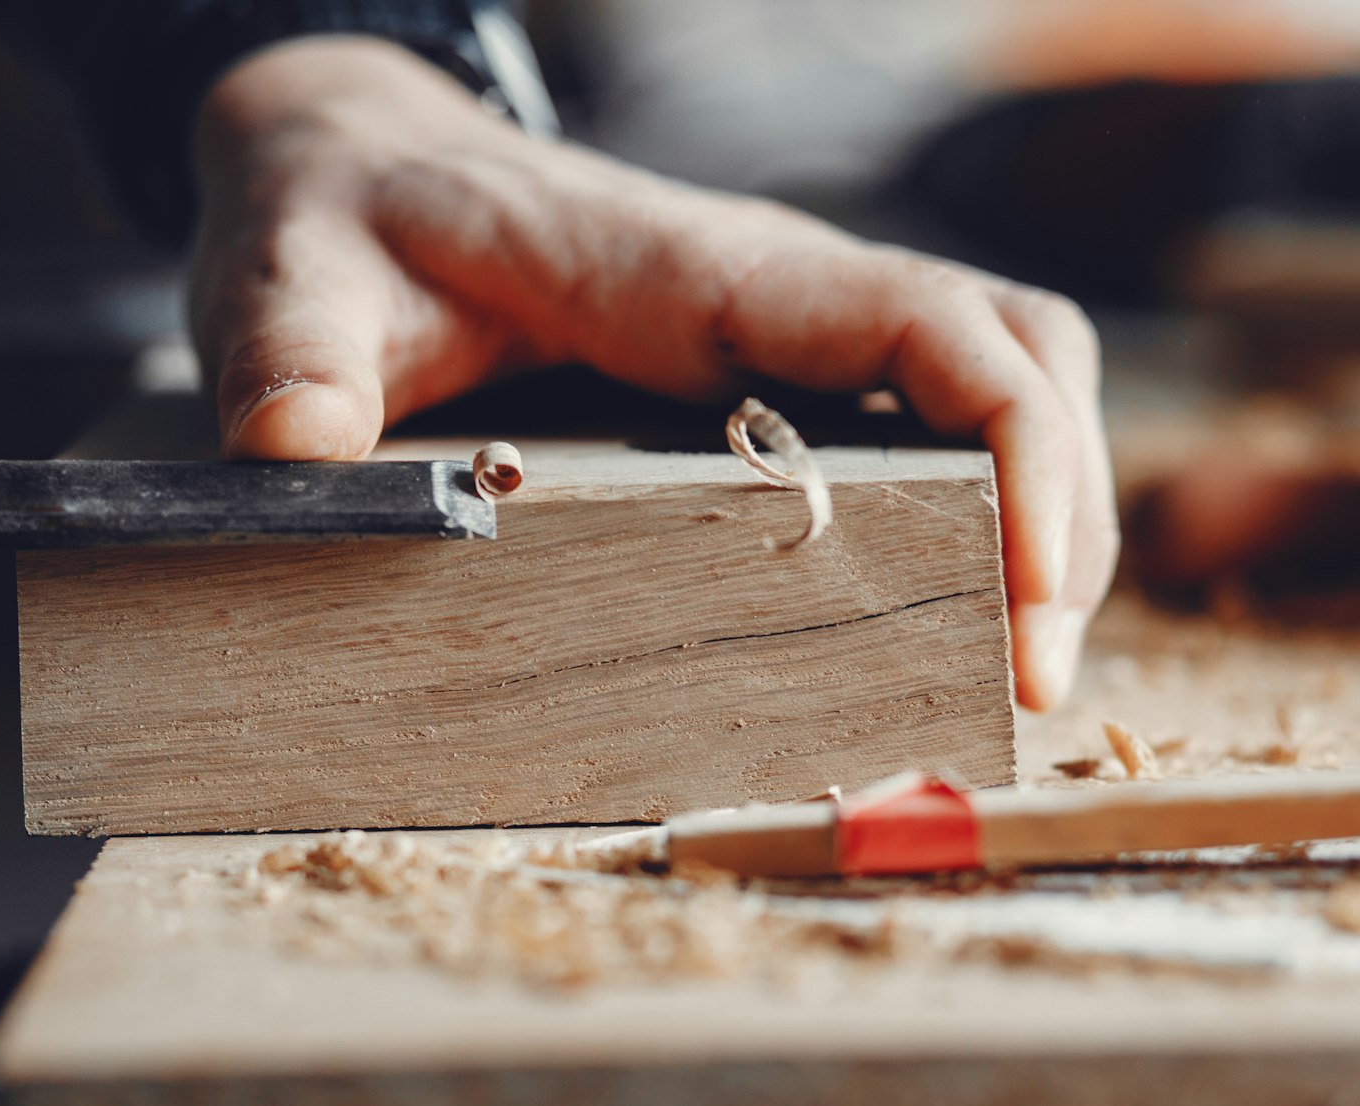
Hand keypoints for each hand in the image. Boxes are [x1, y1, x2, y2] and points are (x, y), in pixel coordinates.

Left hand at [189, 38, 1115, 708]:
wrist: (360, 167)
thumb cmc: (347, 219)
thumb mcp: (298, 279)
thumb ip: (297, 356)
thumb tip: (294, 454)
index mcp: (697, 268)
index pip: (933, 325)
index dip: (1021, 454)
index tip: (1031, 604)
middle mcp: (778, 294)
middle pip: (1018, 359)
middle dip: (1066, 515)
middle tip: (1032, 685)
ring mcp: (789, 334)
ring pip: (998, 388)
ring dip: (1044, 521)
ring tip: (1013, 672)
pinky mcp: (773, 379)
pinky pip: (932, 424)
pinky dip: (982, 516)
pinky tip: (953, 619)